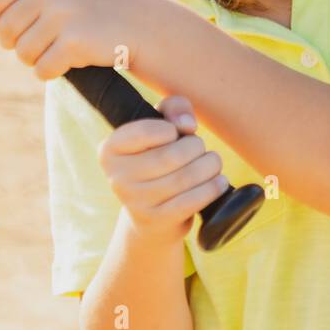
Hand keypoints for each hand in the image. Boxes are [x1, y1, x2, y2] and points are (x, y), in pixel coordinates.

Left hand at [0, 0, 148, 79]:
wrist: (147, 21)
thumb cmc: (102, 5)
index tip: (0, 27)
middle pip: (5, 30)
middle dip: (16, 44)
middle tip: (38, 45)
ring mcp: (62, 15)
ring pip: (22, 53)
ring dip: (36, 59)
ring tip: (58, 51)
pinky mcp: (74, 43)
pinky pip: (42, 69)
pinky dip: (51, 72)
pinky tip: (71, 62)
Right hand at [97, 95, 229, 244]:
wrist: (153, 215)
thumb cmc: (159, 158)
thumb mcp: (161, 127)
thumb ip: (174, 108)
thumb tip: (186, 124)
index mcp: (110, 149)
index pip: (143, 131)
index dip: (170, 129)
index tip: (175, 133)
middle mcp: (117, 177)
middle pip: (171, 155)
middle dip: (196, 147)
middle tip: (200, 149)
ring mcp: (135, 202)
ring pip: (185, 178)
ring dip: (209, 166)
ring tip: (212, 163)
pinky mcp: (155, 220)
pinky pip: (191, 201)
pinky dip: (212, 188)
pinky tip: (219, 181)